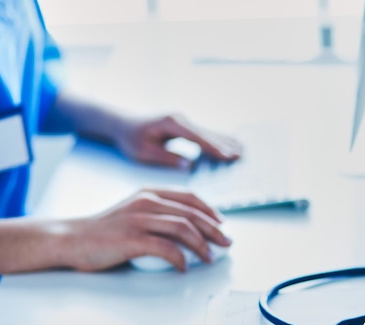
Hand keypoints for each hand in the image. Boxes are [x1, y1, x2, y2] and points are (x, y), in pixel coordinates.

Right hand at [63, 188, 231, 271]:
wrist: (70, 238)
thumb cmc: (104, 230)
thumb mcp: (133, 211)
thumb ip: (157, 213)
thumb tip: (188, 227)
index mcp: (149, 192)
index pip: (189, 197)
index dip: (210, 211)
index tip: (222, 224)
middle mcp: (146, 202)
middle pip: (192, 214)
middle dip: (214, 230)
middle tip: (226, 244)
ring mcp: (139, 219)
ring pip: (183, 228)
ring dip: (202, 245)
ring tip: (210, 258)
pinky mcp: (131, 239)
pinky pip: (166, 248)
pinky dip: (180, 258)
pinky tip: (184, 267)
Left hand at [115, 113, 242, 167]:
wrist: (123, 124)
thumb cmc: (131, 139)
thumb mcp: (144, 152)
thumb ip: (166, 158)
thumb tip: (188, 165)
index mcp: (171, 123)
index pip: (196, 137)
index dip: (212, 147)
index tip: (226, 156)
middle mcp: (180, 118)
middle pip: (206, 133)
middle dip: (224, 145)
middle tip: (240, 155)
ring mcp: (184, 120)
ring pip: (208, 132)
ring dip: (225, 141)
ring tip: (242, 149)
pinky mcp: (185, 125)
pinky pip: (204, 133)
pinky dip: (218, 139)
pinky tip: (230, 143)